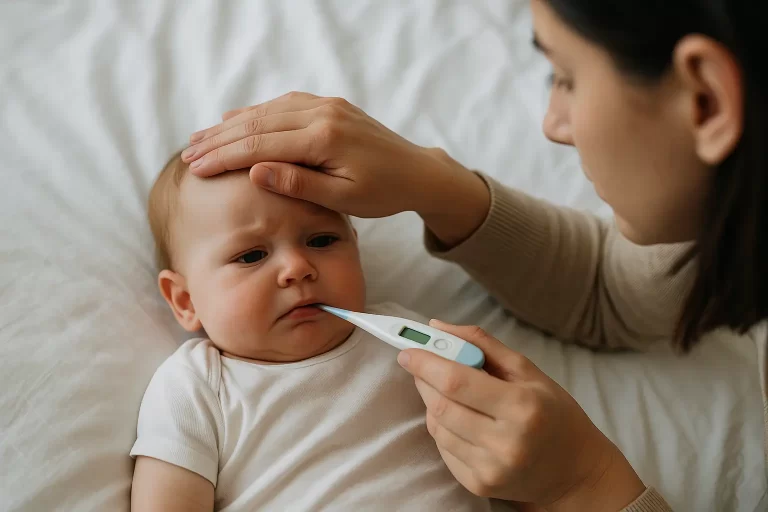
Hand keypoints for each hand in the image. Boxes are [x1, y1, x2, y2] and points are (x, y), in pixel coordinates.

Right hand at [183, 92, 489, 244]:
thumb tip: (254, 172)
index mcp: (325, 139)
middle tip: (187, 153)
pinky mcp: (330, 106)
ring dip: (233, 124)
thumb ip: (299, 183)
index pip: (261, 145)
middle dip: (219, 139)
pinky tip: (237, 120)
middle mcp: (323, 114)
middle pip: (258, 123)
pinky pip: (285, 105)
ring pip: (268, 110)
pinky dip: (258, 114)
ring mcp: (327, 106)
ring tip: (202, 138)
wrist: (417, 172)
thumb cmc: (384, 193)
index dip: (224, 156)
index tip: (195, 167)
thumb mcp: (344, 199)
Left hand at [397, 320, 646, 510]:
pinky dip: (442, 428)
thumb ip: (482, 344)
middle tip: (421, 364)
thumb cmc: (552, 413)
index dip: (426, 363)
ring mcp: (491, 469)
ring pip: (437, 427)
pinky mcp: (479, 485)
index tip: (407, 350)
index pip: (457, 381)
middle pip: (441, 405)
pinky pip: (442, 449)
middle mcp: (507, 442)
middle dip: (424, 380)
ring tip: (449, 392)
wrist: (573, 472)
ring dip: (432, 403)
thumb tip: (437, 326)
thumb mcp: (528, 371)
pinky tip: (460, 420)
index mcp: (523, 406)